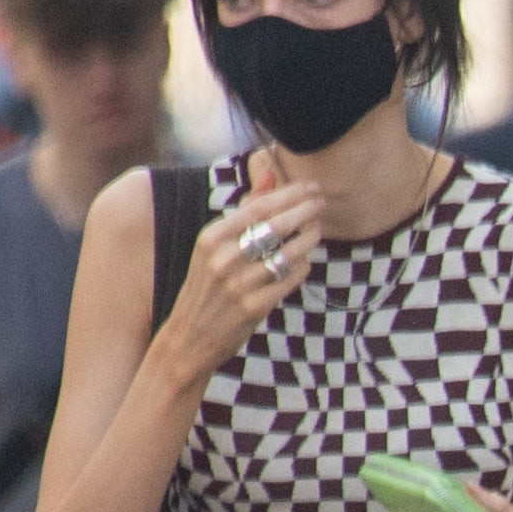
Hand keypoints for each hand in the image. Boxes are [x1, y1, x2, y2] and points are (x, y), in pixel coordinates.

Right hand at [164, 181, 329, 373]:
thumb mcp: (213, 246)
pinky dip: (301, 268)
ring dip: (309, 239)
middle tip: (323, 202)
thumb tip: (271, 175)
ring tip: (317, 230)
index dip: (290, 194)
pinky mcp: (254, 308)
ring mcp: (239, 285)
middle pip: (277, 226)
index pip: (259, 207)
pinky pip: (289, 280)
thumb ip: (244, 211)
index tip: (311, 187)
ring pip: (288, 253)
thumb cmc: (207, 284)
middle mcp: (223, 259)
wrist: (189, 336)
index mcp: (211, 238)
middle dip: (306, 211)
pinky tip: (304, 262)